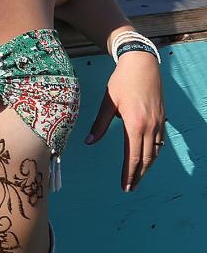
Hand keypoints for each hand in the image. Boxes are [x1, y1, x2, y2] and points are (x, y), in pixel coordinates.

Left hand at [84, 52, 166, 191]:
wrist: (141, 65)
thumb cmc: (121, 82)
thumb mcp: (108, 102)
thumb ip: (99, 124)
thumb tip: (89, 142)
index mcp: (134, 123)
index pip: (132, 155)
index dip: (128, 172)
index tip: (125, 185)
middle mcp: (150, 126)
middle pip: (146, 158)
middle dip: (138, 174)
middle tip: (131, 187)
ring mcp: (158, 123)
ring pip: (155, 152)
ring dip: (147, 166)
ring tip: (138, 176)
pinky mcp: (162, 118)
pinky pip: (160, 142)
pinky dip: (154, 153)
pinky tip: (147, 157)